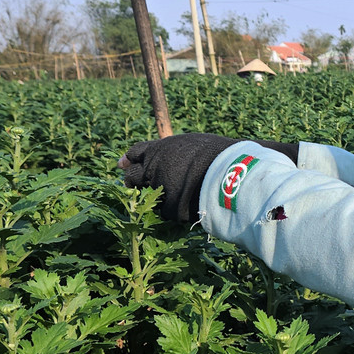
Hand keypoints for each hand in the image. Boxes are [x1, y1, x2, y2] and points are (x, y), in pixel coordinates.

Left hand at [120, 136, 299, 223]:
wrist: (229, 173)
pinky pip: (162, 210)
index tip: (124, 164)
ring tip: (159, 197)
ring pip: (145, 195)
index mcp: (159, 149)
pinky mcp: (169, 208)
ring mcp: (160, 189)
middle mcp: (154, 168)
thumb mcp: (193, 144)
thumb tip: (171, 154)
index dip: (129, 159)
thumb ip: (175, 150)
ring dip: (148, 196)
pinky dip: (167, 209)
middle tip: (134, 185)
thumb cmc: (218, 154)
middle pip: (133, 175)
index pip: (135, 152)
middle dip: (133, 180)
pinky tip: (176, 207)